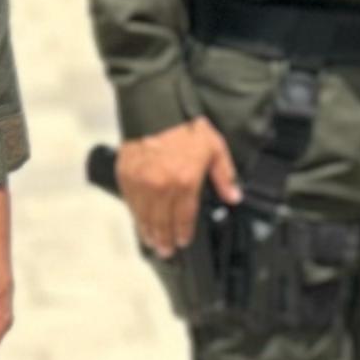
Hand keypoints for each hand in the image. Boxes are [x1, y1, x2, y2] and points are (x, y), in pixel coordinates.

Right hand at [115, 117, 239, 260]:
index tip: (184, 242)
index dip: (184, 234)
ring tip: (153, 244)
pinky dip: (135, 216)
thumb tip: (234, 196)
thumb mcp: (215, 148)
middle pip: (163, 223)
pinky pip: (130, 204)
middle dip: (166, 240)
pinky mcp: (126, 176)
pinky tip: (139, 222)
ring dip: (149, 233)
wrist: (155, 108)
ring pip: (144, 217)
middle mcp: (162, 187)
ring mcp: (141, 183)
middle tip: (167, 251)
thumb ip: (224, 176)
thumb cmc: (185, 126)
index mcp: (185, 182)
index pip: (185, 218)